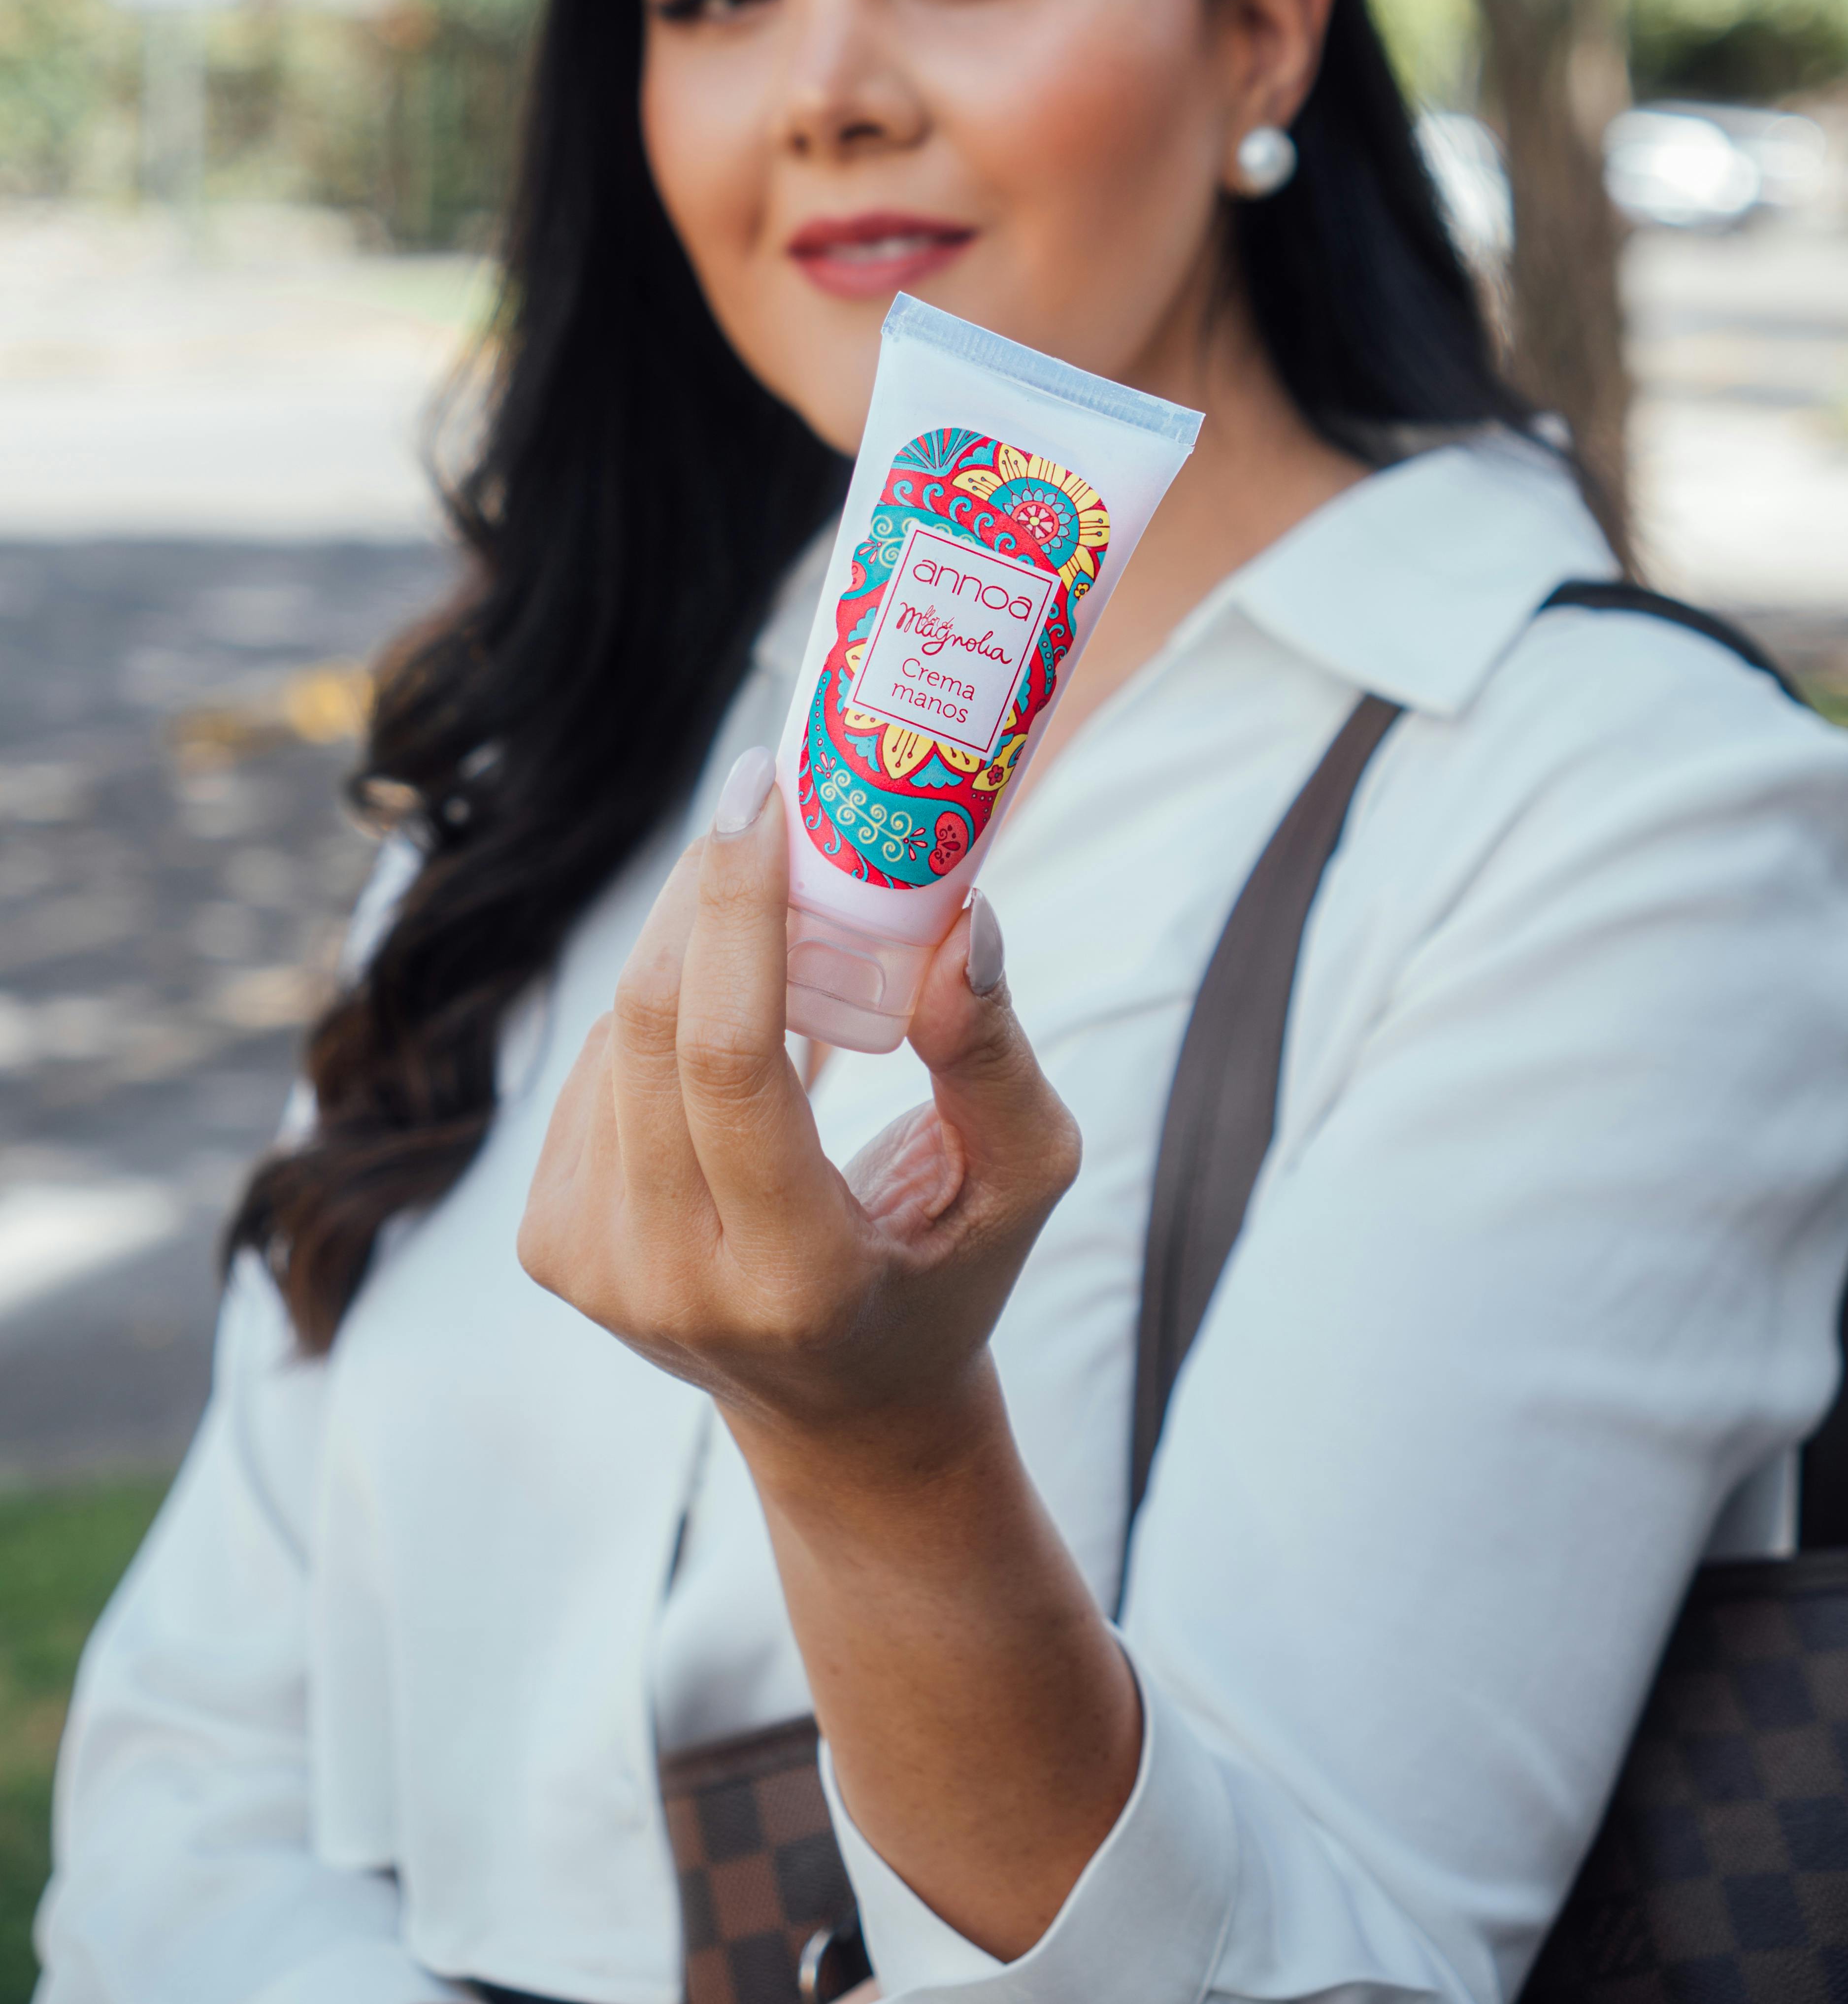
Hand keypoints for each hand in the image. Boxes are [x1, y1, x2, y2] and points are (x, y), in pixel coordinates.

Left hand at [517, 747, 1080, 1459]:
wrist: (840, 1413)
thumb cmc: (946, 1275)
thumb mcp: (1019, 1179)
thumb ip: (993, 1054)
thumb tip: (963, 917)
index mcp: (794, 1275)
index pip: (730, 1062)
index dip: (737, 910)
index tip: (765, 796)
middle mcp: (670, 1281)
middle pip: (655, 1029)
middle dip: (703, 889)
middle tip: (759, 795)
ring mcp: (592, 1268)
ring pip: (617, 1038)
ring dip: (682, 939)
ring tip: (760, 895)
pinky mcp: (550, 1244)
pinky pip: (596, 1073)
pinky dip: (658, 1009)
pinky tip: (717, 1002)